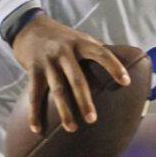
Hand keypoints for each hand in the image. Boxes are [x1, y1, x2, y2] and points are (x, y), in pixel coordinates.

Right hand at [10, 13, 131, 133]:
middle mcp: (64, 51)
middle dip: (84, 100)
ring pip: (57, 89)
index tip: (126, 82)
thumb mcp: (80, 38)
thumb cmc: (62, 37)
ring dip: (64, 111)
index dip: (114, 66)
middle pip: (76, 79)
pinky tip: (37, 128)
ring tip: (72, 128)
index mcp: (81, 43)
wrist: (29, 27)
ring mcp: (48, 61)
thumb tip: (125, 64)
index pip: (101, 53)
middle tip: (92, 120)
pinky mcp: (33, 70)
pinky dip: (35, 113)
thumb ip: (97, 50)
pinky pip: (34, 95)